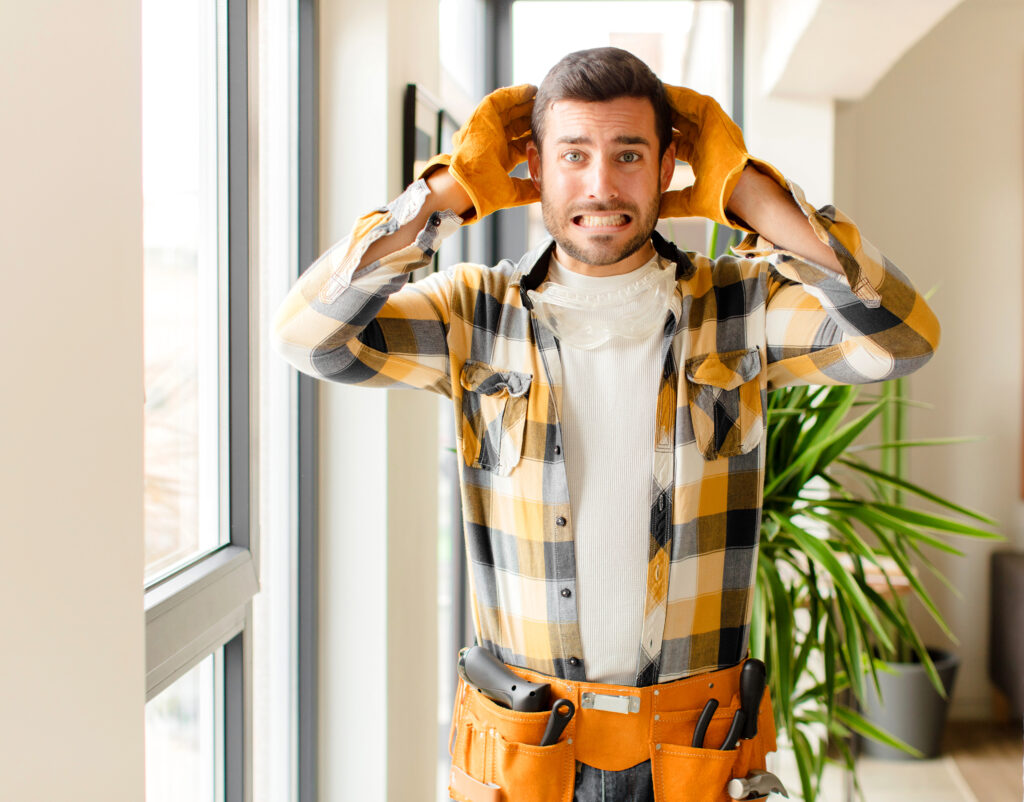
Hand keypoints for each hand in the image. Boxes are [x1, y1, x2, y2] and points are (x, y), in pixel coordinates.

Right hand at [419, 84, 538, 223]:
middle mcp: (493, 142)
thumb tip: (543, 193)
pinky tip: (529, 89)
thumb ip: (529, 190)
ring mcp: (487, 129)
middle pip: (515, 125)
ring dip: (524, 102)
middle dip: (530, 117)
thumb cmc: (485, 191)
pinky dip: (514, 93)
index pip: (520, 143)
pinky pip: (499, 100)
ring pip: (508, 111)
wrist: (467, 185)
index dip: (533, 136)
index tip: (548, 131)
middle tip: (546, 111)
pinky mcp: (481, 117)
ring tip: (540, 96)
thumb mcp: (514, 191)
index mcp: (500, 158)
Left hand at [659, 85, 784, 228]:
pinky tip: (665, 90)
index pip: (679, 141)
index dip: (662, 136)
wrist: (740, 193)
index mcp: (703, 157)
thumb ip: (672, 202)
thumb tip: (657, 208)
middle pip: (681, 122)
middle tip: (642, 108)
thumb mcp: (689, 201)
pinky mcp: (716, 119)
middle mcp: (708, 140)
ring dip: (670, 101)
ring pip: (687, 109)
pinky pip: (695, 101)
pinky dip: (680, 95)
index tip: (645, 132)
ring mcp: (713, 128)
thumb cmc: (721, 198)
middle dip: (663, 115)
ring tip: (650, 93)